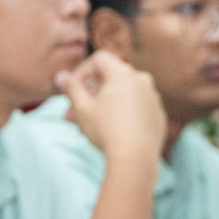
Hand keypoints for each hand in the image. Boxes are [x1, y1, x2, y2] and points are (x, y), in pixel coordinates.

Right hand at [57, 52, 164, 166]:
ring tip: (88, 126)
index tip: (72, 89)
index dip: (82, 71)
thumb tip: (61, 76)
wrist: (136, 158)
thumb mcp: (82, 109)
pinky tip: (111, 131)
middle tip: (72, 114)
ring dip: (104, 105)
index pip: (100, 60)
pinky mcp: (157, 115)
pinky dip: (122, 114)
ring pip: (123, 95)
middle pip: (110, 79)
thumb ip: (71, 88)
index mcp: (123, 74)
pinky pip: (137, 108)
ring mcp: (152, 98)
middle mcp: (141, 81)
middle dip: (89, 94)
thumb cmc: (106, 131)